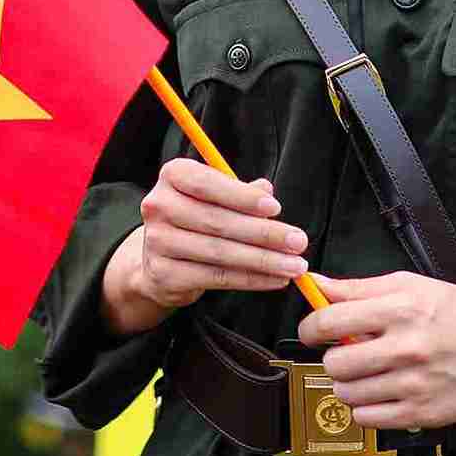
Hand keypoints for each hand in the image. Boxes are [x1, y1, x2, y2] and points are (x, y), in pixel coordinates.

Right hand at [101, 159, 307, 333]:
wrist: (157, 261)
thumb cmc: (194, 219)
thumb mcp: (214, 197)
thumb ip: (240, 192)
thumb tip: (266, 189)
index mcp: (172, 175)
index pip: (207, 183)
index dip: (242, 196)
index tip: (275, 208)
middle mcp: (158, 206)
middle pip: (217, 221)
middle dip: (264, 233)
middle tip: (297, 241)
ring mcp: (158, 242)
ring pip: (220, 252)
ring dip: (263, 260)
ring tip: (294, 265)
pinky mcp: (165, 274)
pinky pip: (216, 277)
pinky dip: (251, 279)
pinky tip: (275, 279)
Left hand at [298, 273, 455, 430]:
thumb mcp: (411, 285)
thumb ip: (359, 287)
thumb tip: (317, 284)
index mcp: (400, 309)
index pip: (330, 321)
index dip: (310, 327)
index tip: (311, 331)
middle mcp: (407, 347)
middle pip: (335, 362)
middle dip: (332, 358)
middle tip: (344, 353)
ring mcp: (415, 384)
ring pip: (347, 393)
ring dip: (347, 384)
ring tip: (364, 373)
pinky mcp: (422, 413)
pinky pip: (367, 419)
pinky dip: (364, 408)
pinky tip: (377, 392)